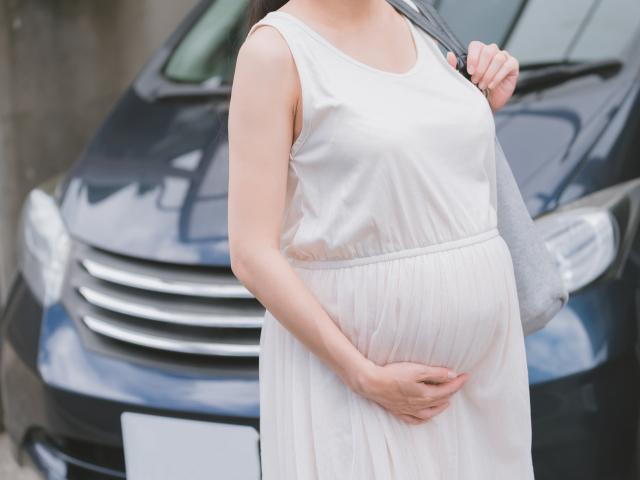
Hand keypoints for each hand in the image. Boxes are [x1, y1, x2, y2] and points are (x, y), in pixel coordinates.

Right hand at [353, 360, 469, 424]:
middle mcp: (420, 405)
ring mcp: (410, 410)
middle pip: (442, 399)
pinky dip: (424, 418)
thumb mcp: (417, 370)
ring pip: (431, 411)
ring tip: (448, 399)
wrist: (372, 383)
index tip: (467, 375)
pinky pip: (416, 420)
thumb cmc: (394, 374)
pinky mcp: (399, 411)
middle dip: (452, 390)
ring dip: (441, 405)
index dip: (459, 382)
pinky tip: (427, 414)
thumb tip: (452, 376)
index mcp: (426, 395)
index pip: (448, 389)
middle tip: (458, 382)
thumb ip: (436, 373)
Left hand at [446, 41, 518, 112]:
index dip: (473, 57)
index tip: (469, 71)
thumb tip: (450, 55)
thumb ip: (454, 67)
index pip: (476, 45)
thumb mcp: (462, 79)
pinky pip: (507, 65)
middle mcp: (492, 51)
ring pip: (498, 58)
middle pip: (488, 50)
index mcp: (479, 52)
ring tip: (483, 85)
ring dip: (489, 74)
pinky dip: (498, 76)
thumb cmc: (474, 90)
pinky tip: (491, 85)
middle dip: (481, 68)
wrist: (486, 103)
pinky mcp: (513, 65)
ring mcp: (503, 57)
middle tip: (475, 81)